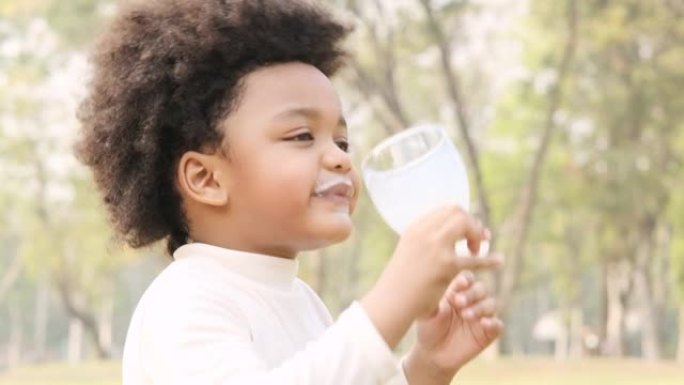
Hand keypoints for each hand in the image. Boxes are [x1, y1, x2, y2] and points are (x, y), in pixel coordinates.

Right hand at [361, 205, 500, 348]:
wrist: (392, 302)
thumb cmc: (402, 281)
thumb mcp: (410, 251)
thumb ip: (426, 239)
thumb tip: (445, 232)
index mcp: (416, 227)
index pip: (447, 209)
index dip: (463, 219)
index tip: (468, 233)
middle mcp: (424, 232)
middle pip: (458, 211)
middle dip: (472, 223)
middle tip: (476, 242)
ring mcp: (435, 247)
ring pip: (465, 223)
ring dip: (477, 234)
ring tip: (477, 250)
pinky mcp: (446, 266)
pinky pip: (475, 259)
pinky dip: (490, 260)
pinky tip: (498, 262)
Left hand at [406, 270, 502, 382]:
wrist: (433, 353)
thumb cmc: (429, 328)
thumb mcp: (429, 313)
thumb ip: (435, 302)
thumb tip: (439, 289)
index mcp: (458, 291)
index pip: (467, 279)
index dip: (466, 279)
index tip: (460, 283)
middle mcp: (473, 301)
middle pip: (481, 289)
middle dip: (472, 293)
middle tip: (459, 302)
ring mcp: (482, 316)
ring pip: (491, 304)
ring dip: (480, 307)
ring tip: (466, 315)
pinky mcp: (488, 333)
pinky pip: (497, 325)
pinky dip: (493, 323)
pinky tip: (484, 323)